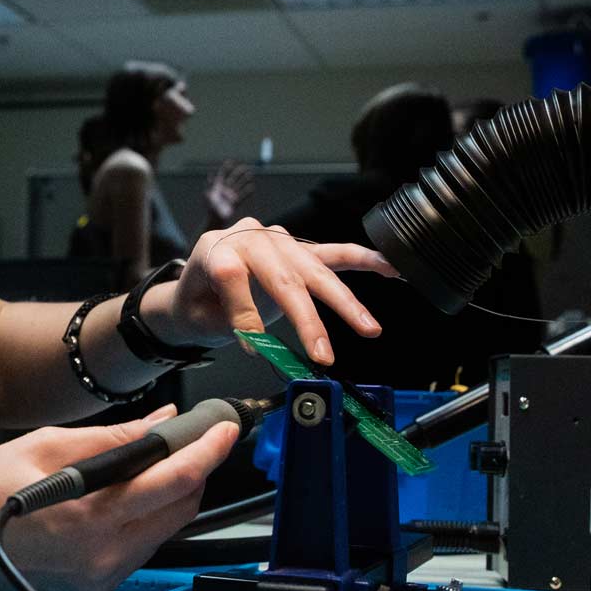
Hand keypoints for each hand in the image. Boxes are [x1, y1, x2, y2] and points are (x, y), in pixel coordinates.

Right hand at [0, 405, 234, 590]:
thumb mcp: (42, 447)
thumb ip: (110, 438)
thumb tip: (160, 419)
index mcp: (91, 517)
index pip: (175, 482)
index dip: (207, 450)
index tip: (223, 427)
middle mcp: (102, 557)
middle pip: (179, 510)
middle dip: (192, 472)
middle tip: (186, 438)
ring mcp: (98, 580)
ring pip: (163, 532)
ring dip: (167, 496)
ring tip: (146, 465)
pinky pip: (137, 551)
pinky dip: (142, 520)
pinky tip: (119, 499)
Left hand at [156, 218, 396, 367]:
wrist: (198, 287)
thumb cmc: (198, 301)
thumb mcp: (198, 317)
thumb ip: (228, 322)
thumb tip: (260, 340)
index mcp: (217, 247)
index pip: (233, 274)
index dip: (242, 312)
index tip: (252, 345)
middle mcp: (251, 237)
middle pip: (283, 276)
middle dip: (307, 319)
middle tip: (322, 354)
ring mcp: (279, 241)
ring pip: (314, 271)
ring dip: (344, 302)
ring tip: (367, 327)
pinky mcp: (299, 252)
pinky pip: (335, 254)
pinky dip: (364, 260)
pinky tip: (392, 267)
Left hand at [203, 159, 253, 226]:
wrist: (215, 219)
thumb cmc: (210, 208)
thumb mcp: (208, 195)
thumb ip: (210, 185)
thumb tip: (210, 174)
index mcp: (217, 186)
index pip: (222, 174)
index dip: (226, 168)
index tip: (230, 161)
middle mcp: (225, 190)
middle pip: (233, 178)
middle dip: (238, 172)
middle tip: (244, 167)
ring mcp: (231, 196)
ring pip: (239, 185)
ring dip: (244, 180)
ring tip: (250, 174)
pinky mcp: (235, 202)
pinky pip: (243, 196)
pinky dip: (248, 192)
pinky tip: (252, 187)